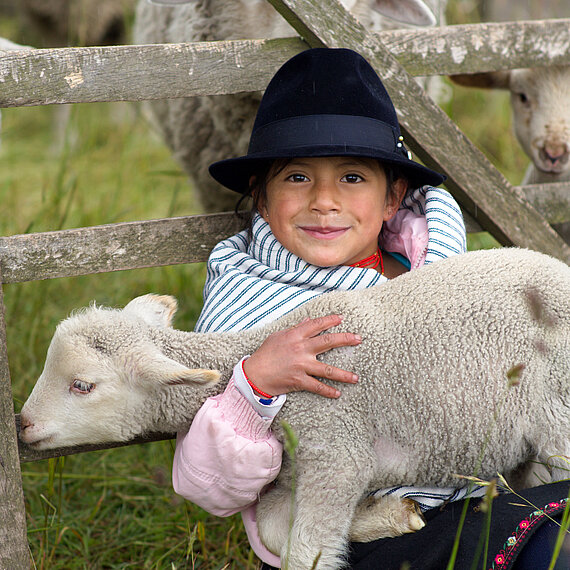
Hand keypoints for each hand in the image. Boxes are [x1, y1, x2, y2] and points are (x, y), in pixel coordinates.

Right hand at [243, 314, 360, 398]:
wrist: (254, 374)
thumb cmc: (265, 354)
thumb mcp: (279, 336)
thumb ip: (295, 329)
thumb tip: (308, 321)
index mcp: (295, 335)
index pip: (316, 325)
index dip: (330, 320)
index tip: (341, 318)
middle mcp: (301, 349)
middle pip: (328, 342)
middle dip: (345, 339)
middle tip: (358, 339)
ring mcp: (301, 365)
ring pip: (327, 370)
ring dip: (343, 374)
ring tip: (355, 378)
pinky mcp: (299, 380)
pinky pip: (317, 386)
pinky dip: (328, 391)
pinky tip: (338, 394)